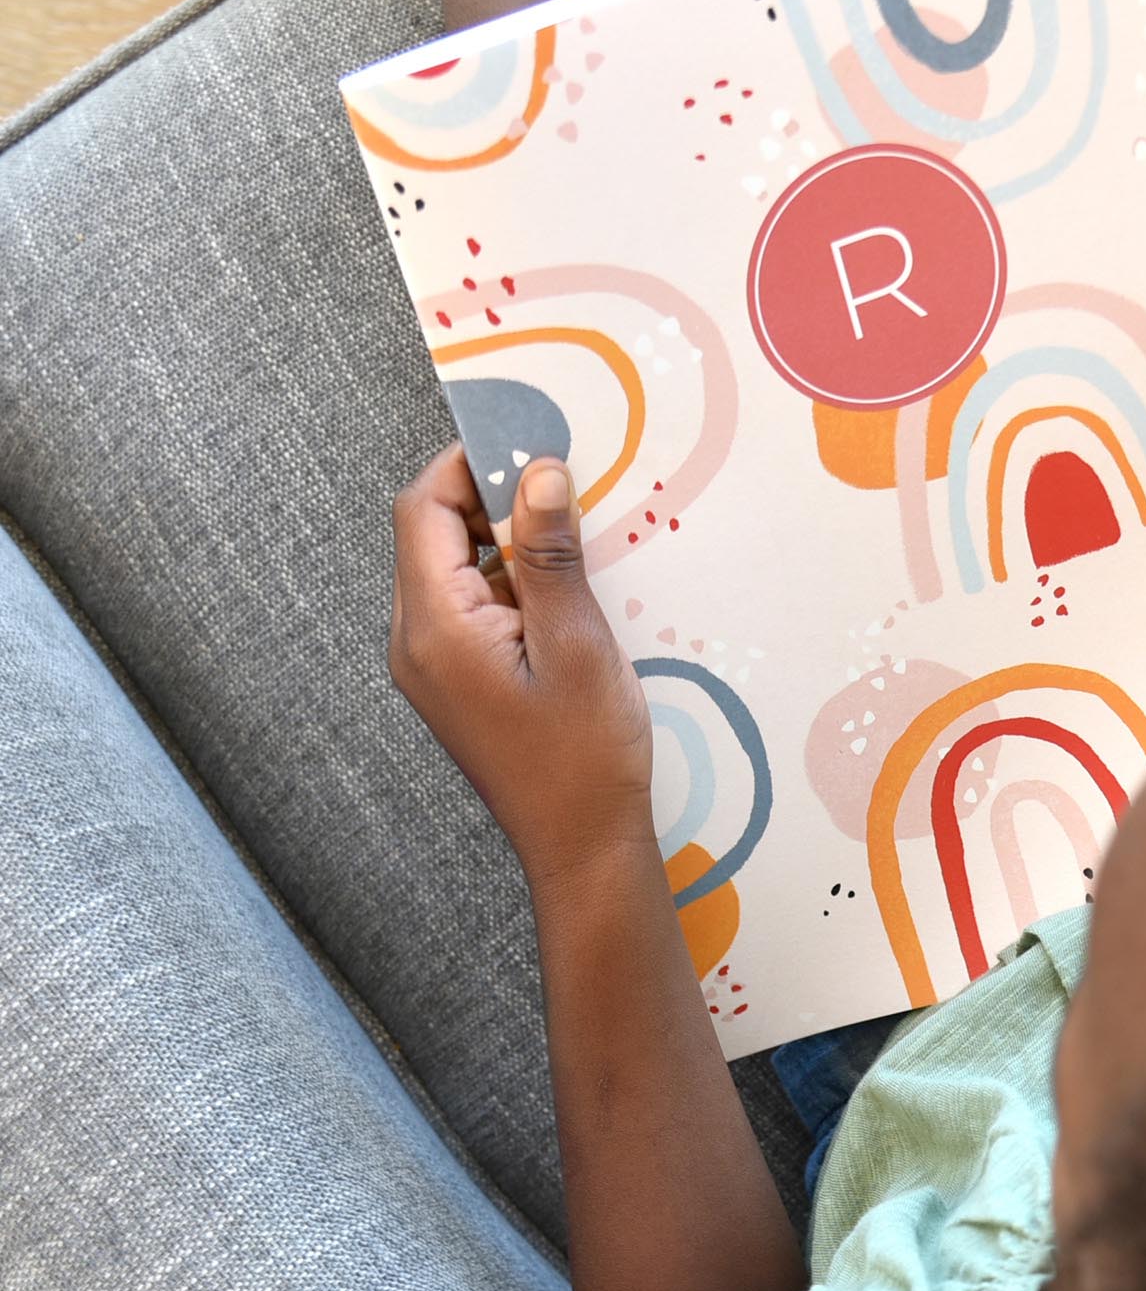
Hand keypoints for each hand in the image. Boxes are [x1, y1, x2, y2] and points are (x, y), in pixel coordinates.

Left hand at [389, 444, 654, 872]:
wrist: (581, 848)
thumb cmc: (584, 756)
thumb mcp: (578, 644)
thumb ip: (551, 556)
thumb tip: (537, 472)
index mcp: (435, 627)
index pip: (422, 509)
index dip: (467, 462)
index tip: (529, 443)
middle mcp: (416, 641)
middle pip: (432, 532)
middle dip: (492, 496)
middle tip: (564, 484)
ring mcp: (433, 665)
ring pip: (454, 567)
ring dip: (508, 540)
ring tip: (576, 539)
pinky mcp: (457, 681)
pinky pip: (472, 604)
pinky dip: (513, 581)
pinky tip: (568, 592)